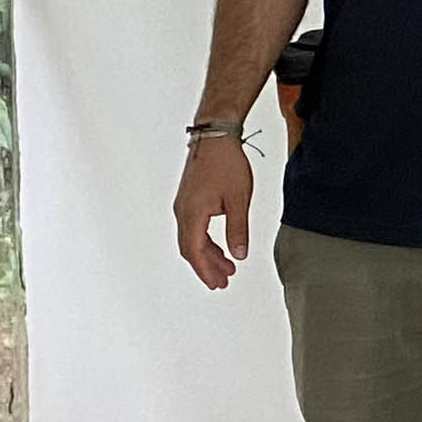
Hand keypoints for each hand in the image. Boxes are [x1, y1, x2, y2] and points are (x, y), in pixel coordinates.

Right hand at [174, 135, 253, 290]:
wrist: (215, 137)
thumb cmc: (226, 164)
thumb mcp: (238, 200)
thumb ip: (238, 229)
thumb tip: (239, 254)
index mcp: (191, 214)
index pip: (194, 251)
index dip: (205, 270)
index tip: (216, 284)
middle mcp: (182, 211)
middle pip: (191, 248)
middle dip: (207, 267)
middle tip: (223, 282)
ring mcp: (184, 205)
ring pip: (193, 238)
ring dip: (208, 255)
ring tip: (227, 268)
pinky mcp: (190, 199)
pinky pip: (194, 227)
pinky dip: (207, 241)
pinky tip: (221, 246)